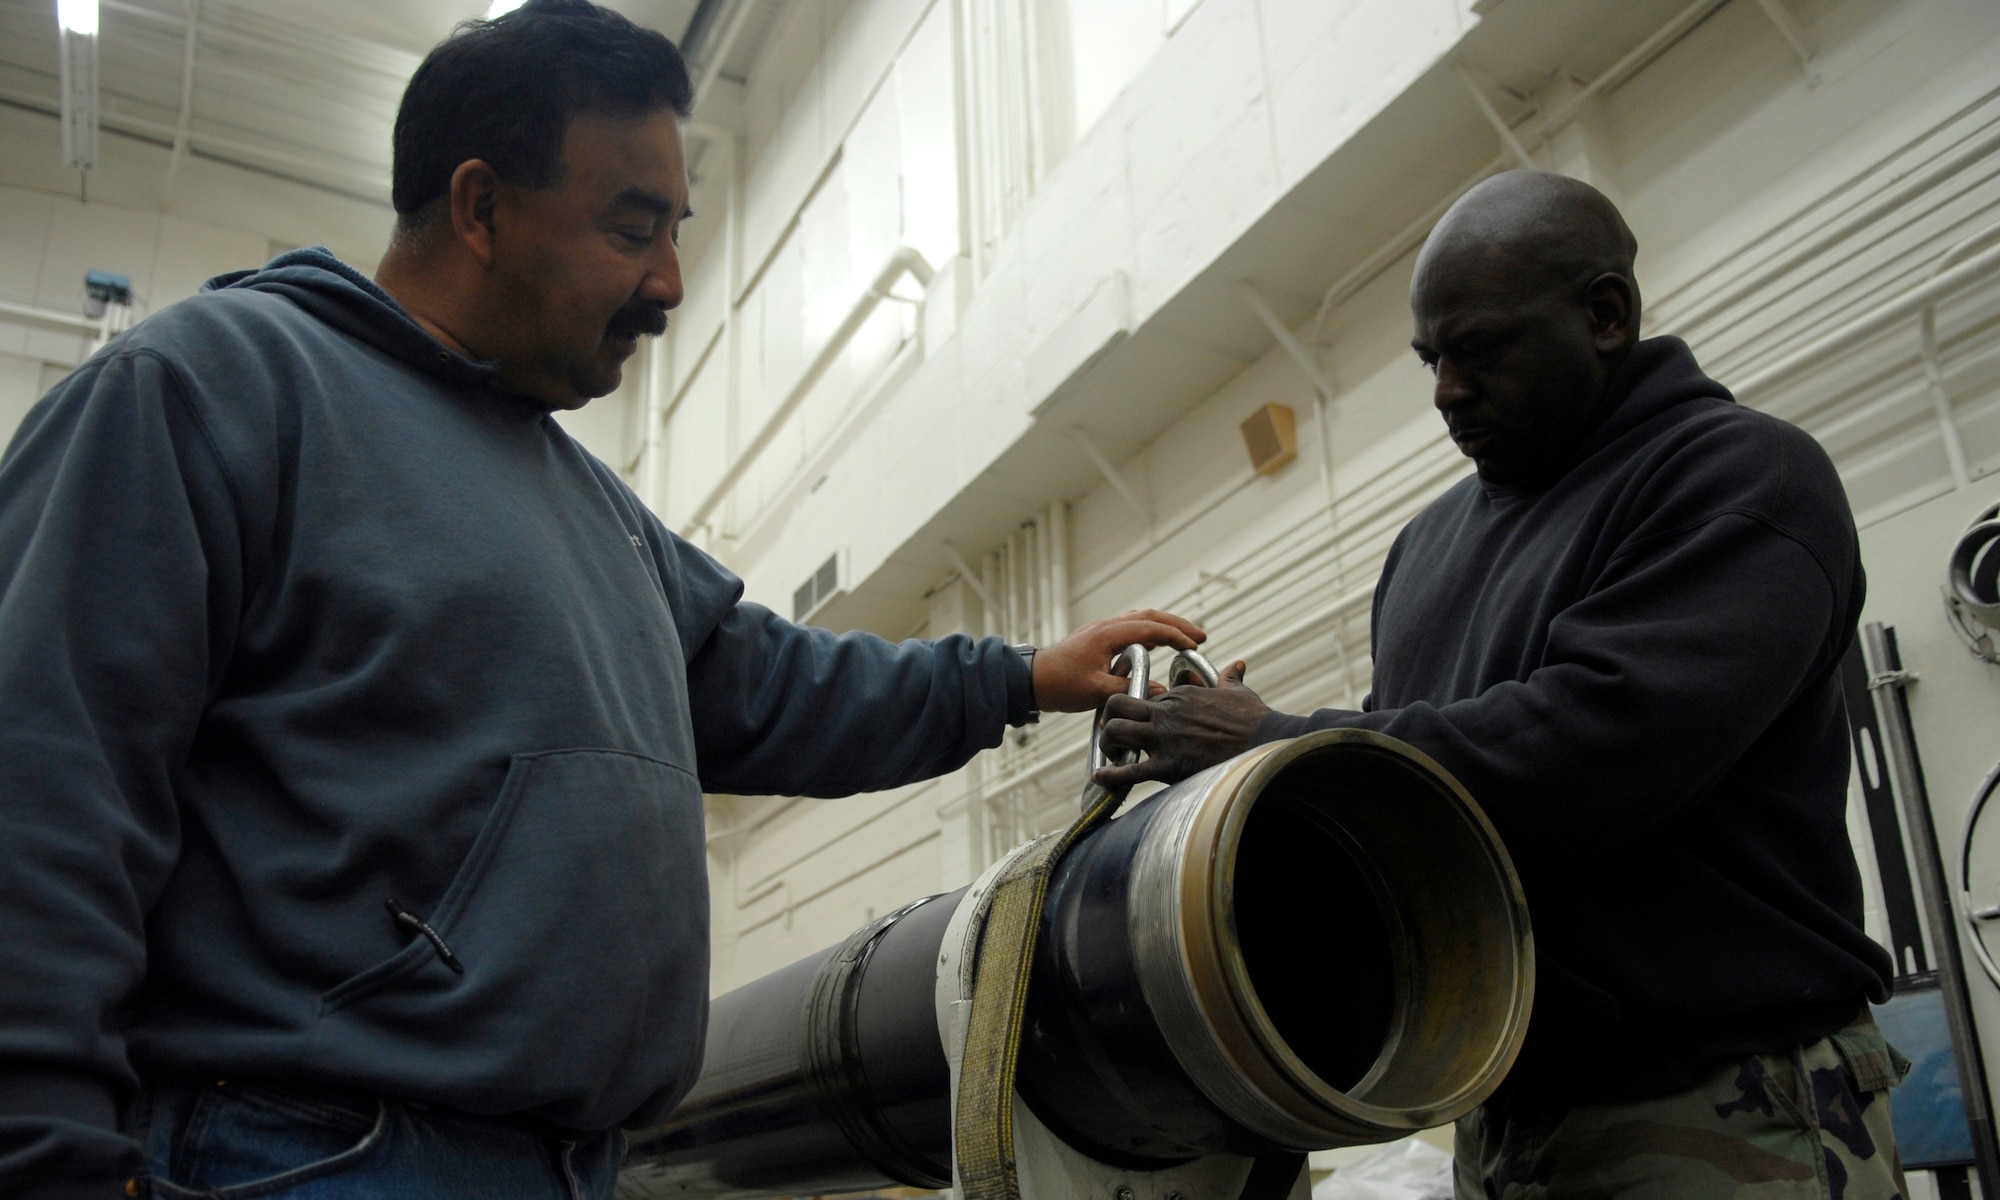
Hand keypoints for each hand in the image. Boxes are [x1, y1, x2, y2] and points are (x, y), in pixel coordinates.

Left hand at [1032, 609, 1205, 711]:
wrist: (1031, 679)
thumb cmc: (1060, 684)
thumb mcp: (1096, 692)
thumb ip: (1129, 690)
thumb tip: (1160, 693)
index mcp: (1108, 634)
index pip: (1151, 628)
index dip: (1177, 635)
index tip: (1195, 646)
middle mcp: (1107, 626)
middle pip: (1150, 616)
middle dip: (1177, 624)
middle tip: (1200, 637)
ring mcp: (1102, 630)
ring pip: (1140, 619)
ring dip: (1164, 626)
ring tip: (1185, 638)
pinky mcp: (1098, 638)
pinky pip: (1130, 627)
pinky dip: (1149, 631)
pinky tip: (1156, 644)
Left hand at [1094, 660, 1270, 787]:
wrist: (1265, 742)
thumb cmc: (1253, 719)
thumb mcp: (1238, 692)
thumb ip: (1230, 678)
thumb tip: (1236, 665)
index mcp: (1179, 696)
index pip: (1141, 693)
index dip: (1131, 707)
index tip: (1130, 718)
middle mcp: (1166, 713)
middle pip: (1117, 705)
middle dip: (1108, 719)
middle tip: (1111, 734)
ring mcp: (1165, 739)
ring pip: (1116, 733)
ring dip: (1108, 745)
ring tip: (1111, 756)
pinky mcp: (1170, 766)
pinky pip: (1130, 771)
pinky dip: (1111, 777)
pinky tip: (1100, 780)